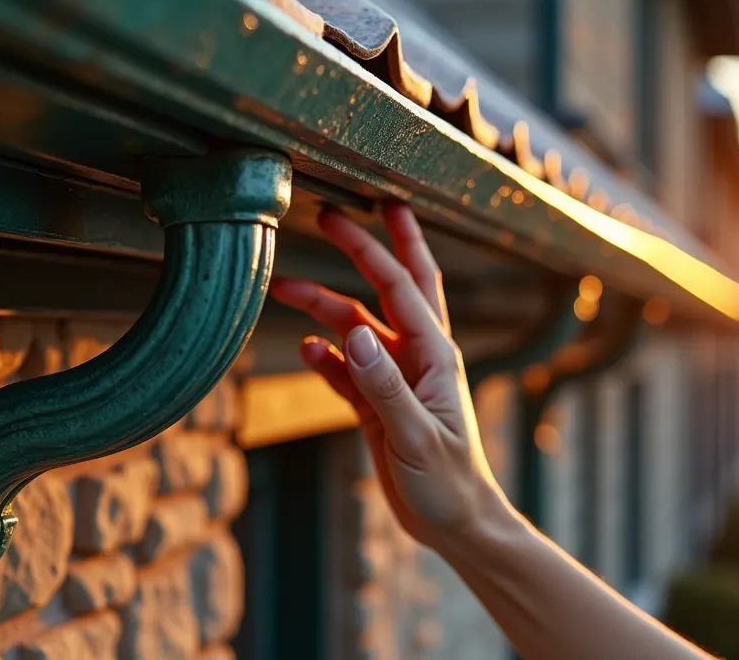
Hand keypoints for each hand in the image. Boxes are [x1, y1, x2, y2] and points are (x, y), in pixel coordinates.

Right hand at [270, 203, 511, 548]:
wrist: (455, 524)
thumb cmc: (449, 483)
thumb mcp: (417, 436)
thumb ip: (384, 385)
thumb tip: (353, 332)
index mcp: (435, 355)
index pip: (401, 287)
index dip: (373, 247)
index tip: (343, 215)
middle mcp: (417, 357)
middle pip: (392, 288)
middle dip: (365, 249)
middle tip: (332, 215)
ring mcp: (396, 378)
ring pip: (357, 327)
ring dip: (323, 309)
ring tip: (283, 289)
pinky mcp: (378, 404)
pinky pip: (346, 370)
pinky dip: (325, 357)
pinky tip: (305, 350)